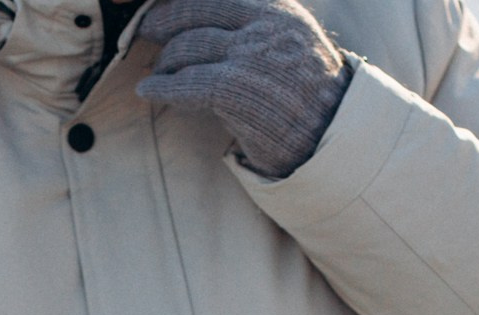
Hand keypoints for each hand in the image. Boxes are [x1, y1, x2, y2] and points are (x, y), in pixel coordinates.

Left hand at [137, 0, 354, 179]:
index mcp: (276, 6)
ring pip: (186, 46)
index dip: (183, 1)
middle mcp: (263, 22)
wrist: (331, 137)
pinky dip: (161, 87)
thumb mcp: (292, 41)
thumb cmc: (309, 95)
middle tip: (148, 29)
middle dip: (164, 20)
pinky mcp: (235, 88)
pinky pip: (185, 82)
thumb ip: (258, 23)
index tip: (164, 6)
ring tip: (156, 70)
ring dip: (164, 60)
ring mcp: (249, 54)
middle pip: (195, 10)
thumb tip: (210, 18)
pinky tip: (147, 90)